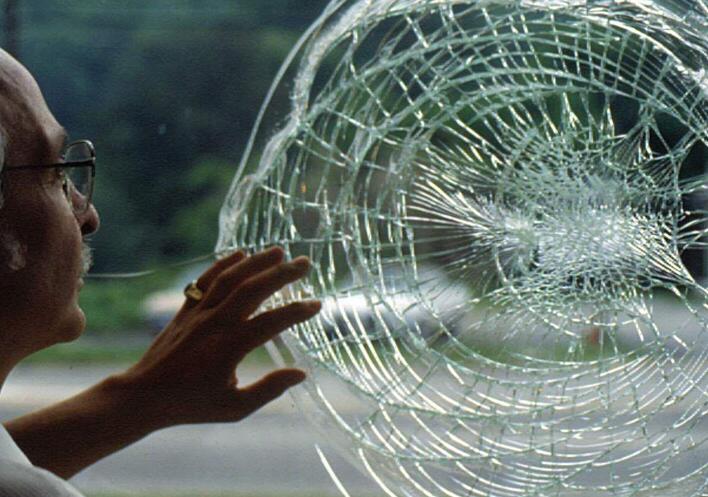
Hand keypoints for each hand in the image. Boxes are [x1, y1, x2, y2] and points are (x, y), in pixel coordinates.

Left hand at [114, 247, 319, 428]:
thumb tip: (302, 373)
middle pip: (252, 290)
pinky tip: (239, 254)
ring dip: (255, 262)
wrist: (143, 395)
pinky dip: (222, 264)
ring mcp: (198, 313)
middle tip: (305, 262)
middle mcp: (214, 324)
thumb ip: (268, 389)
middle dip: (281, 274)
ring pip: (229, 279)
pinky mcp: (184, 310)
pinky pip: (204, 281)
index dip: (296, 312)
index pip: (271, 323)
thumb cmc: (191, 404)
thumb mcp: (234, 408)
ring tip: (278, 251)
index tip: (317, 304)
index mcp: (229, 348)